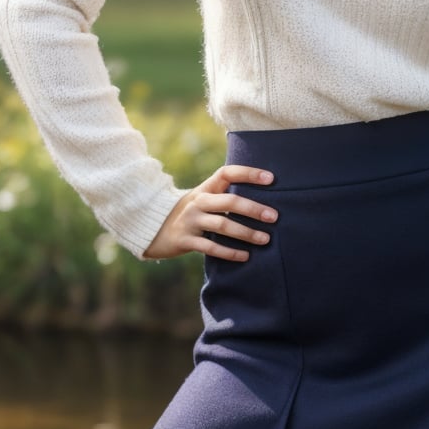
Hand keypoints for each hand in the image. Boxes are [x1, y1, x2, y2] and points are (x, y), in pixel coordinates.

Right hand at [143, 165, 276, 260]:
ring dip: (246, 233)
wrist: (153, 229)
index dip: (249, 173)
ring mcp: (190, 221)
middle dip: (254, 209)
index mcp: (205, 188)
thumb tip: (263, 200)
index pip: (228, 173)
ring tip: (265, 239)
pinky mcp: (185, 240)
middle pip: (229, 202)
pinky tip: (245, 256)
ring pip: (223, 225)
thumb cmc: (191, 213)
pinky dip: (229, 252)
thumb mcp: (203, 199)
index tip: (271, 179)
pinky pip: (210, 247)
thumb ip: (225, 196)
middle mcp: (198, 202)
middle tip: (274, 216)